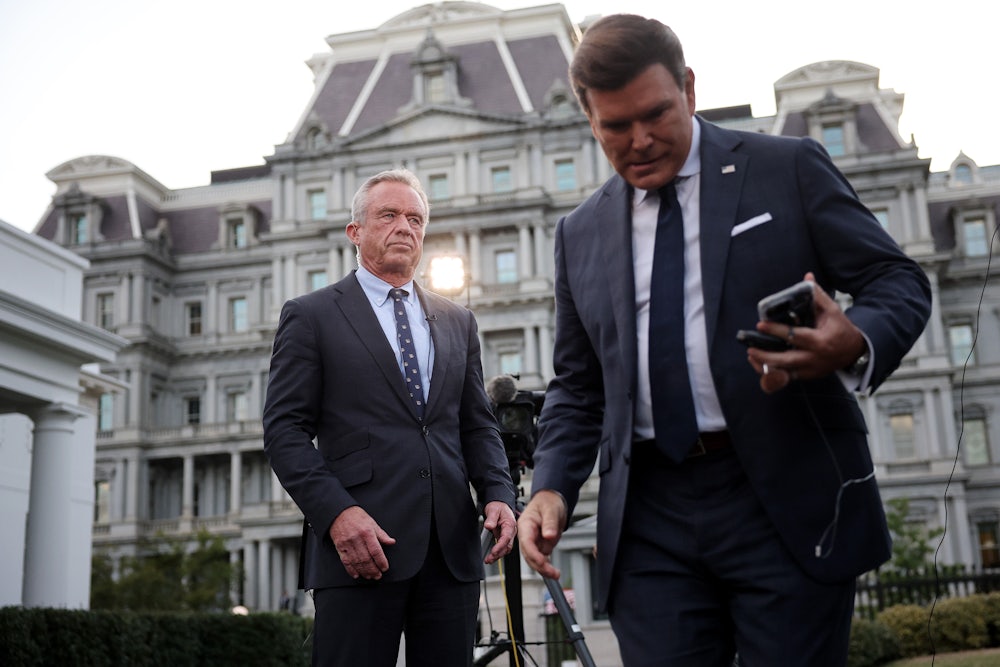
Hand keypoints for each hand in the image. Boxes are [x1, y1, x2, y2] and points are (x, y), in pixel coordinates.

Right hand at [328, 506, 395, 579]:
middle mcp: (357, 539)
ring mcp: (347, 544)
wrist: (339, 512)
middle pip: (366, 559)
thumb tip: (391, 542)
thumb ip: (382, 534)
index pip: (376, 551)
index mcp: (367, 532)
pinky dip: (351, 570)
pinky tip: (357, 574)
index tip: (384, 568)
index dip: (381, 561)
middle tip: (378, 575)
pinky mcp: (339, 547)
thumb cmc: (356, 517)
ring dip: (364, 571)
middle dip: (373, 570)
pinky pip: (346, 561)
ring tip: (369, 576)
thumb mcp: (372, 523)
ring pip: (356, 562)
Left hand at [482, 501, 516, 564]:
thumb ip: (491, 518)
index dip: (500, 546)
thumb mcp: (493, 510)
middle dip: (498, 554)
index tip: (493, 551)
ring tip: (489, 560)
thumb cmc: (498, 506)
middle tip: (489, 559)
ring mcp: (508, 535)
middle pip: (507, 546)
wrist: (499, 504)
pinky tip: (491, 556)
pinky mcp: (504, 537)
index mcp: (510, 524)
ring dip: (498, 555)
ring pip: (505, 548)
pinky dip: (497, 553)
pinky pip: (502, 547)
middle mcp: (511, 531)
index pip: (506, 538)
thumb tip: (489, 526)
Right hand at [516, 490, 566, 578]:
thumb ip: (549, 523)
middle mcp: (527, 535)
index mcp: (525, 525)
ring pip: (534, 559)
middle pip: (529, 554)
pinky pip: (541, 558)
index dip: (533, 554)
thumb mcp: (551, 510)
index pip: (526, 543)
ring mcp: (533, 541)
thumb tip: (549, 536)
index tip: (543, 562)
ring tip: (555, 574)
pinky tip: (553, 571)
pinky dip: (546, 566)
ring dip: (543, 569)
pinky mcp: (540, 545)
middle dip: (539, 566)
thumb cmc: (548, 502)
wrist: (552, 501)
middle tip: (553, 573)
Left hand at [746, 272, 866, 392]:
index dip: (777, 330)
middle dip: (766, 355)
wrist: (854, 351)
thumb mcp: (833, 310)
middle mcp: (815, 357)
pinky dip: (773, 372)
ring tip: (752, 355)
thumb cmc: (841, 328)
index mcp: (821, 340)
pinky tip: (760, 364)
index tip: (760, 324)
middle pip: (787, 359)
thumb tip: (807, 277)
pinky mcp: (808, 376)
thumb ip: (817, 295)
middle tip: (750, 347)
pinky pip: (787, 377)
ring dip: (766, 366)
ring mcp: (811, 369)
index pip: (795, 336)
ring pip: (785, 372)